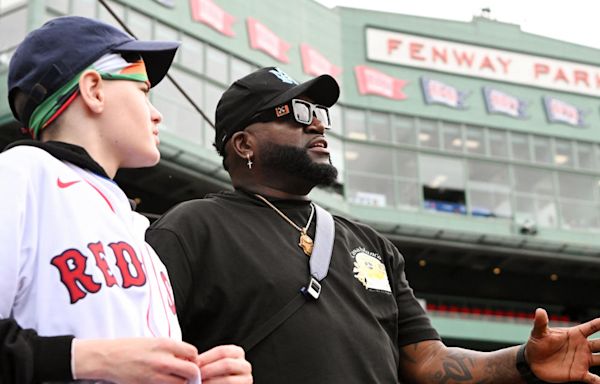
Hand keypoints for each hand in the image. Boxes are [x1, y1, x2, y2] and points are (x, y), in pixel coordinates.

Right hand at [73, 337, 199, 383]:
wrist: (107, 358)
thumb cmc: (128, 348)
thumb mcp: (152, 341)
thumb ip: (170, 349)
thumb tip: (185, 358)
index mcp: (164, 344)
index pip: (192, 353)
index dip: (193, 359)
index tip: (189, 362)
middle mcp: (162, 359)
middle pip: (191, 370)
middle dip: (192, 374)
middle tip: (188, 375)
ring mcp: (155, 374)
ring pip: (180, 383)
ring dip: (180, 382)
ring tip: (174, 379)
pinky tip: (162, 382)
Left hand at [197, 345, 251, 383]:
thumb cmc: (216, 376)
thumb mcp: (213, 365)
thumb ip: (206, 362)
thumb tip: (191, 362)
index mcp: (237, 353)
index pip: (222, 351)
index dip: (206, 358)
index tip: (194, 364)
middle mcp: (245, 365)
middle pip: (227, 364)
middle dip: (209, 370)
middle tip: (197, 375)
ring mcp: (246, 379)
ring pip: (228, 380)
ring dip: (212, 382)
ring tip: (200, 383)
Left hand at [526, 308, 599, 383]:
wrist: (533, 362)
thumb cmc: (537, 344)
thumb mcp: (539, 332)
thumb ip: (541, 323)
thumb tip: (540, 311)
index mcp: (575, 334)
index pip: (592, 327)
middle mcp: (582, 346)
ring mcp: (582, 360)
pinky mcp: (579, 373)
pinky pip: (593, 378)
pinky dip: (599, 381)